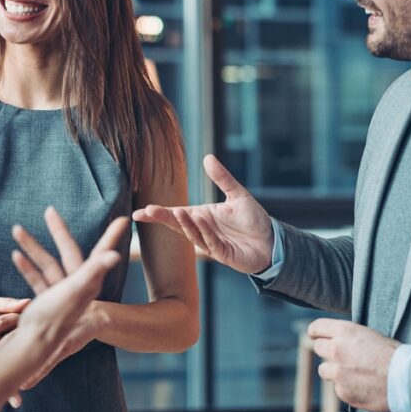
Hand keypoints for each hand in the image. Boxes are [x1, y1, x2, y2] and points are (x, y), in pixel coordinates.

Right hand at [8, 208, 127, 389]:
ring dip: (31, 246)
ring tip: (15, 229)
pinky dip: (26, 267)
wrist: (35, 345)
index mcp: (87, 280)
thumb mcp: (76, 290)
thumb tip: (115, 254)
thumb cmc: (57, 317)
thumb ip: (94, 270)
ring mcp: (60, 294)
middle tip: (50, 210)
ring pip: (46, 263)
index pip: (102, 252)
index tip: (123, 219)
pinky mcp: (47, 302)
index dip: (111, 235)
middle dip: (58, 230)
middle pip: (68, 250)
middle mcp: (77, 285)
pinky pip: (36, 279)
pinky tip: (15, 256)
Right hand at [132, 154, 272, 273]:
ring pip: (192, 234)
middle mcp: (202, 230)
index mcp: (201, 216)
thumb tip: (207, 157)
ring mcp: (210, 244)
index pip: (175, 214)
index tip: (139, 212)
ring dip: (185, 224)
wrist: (272, 241)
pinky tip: (200, 219)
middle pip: (178, 224)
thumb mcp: (237, 195)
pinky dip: (204, 232)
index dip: (158, 214)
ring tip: (179, 211)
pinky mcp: (222, 254)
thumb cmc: (253, 219)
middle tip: (148, 211)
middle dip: (163, 219)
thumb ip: (222, 178)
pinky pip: (210, 243)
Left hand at [308, 319, 400, 411]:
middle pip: (318, 348)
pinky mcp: (342, 391)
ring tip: (354, 373)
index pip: (316, 328)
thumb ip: (347, 337)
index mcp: (344, 331)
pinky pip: (338, 388)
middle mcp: (336, 350)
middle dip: (328, 352)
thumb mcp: (368, 335)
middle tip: (343, 356)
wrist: (406, 379)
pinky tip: (363, 386)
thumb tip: (334, 339)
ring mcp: (337, 372)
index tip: (316, 336)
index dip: (316, 332)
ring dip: (334, 371)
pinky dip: (347, 387)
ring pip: (324, 370)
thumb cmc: (393, 354)